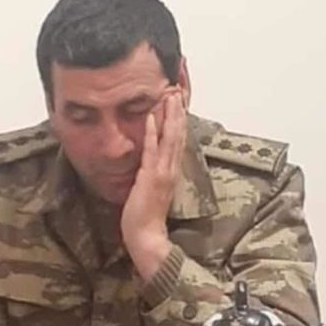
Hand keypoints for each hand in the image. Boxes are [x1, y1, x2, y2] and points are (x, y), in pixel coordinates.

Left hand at [121, 90, 186, 281]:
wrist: (147, 236)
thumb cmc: (146, 218)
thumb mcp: (151, 191)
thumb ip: (153, 175)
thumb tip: (150, 163)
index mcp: (170, 172)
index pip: (177, 141)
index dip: (179, 121)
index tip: (180, 102)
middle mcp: (170, 170)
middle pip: (177, 135)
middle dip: (178, 112)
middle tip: (178, 89)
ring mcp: (162, 173)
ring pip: (169, 139)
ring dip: (170, 116)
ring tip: (171, 95)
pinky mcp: (150, 178)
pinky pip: (152, 152)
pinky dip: (153, 134)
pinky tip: (152, 117)